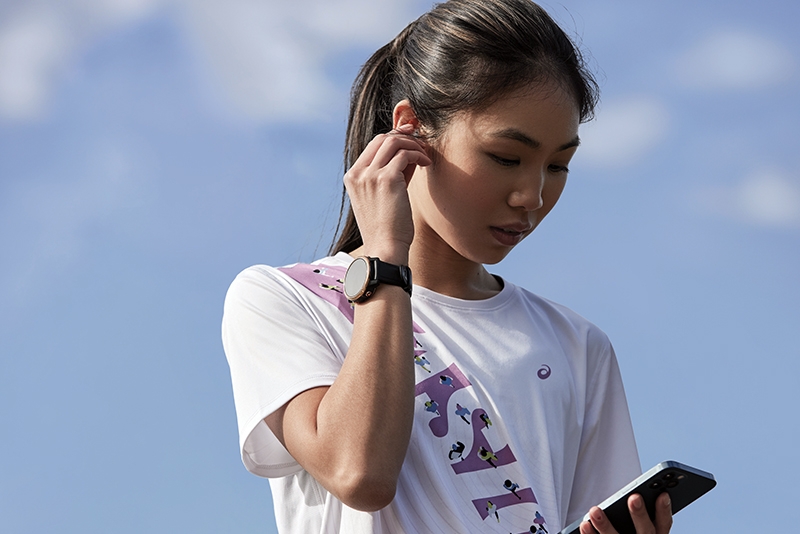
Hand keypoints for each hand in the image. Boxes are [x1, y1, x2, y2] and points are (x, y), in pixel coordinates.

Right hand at [343, 123, 430, 263]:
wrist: (385, 249)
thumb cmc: (387, 228)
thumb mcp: (382, 197)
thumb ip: (390, 174)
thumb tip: (408, 154)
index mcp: (352, 177)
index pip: (373, 145)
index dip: (394, 137)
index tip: (410, 138)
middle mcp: (358, 173)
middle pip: (382, 138)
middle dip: (404, 136)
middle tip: (421, 142)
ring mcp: (370, 175)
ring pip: (394, 142)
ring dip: (413, 144)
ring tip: (424, 155)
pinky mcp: (387, 179)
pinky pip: (405, 155)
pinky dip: (419, 155)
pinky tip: (426, 164)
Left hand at [579, 493, 671, 533]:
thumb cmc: (632, 533)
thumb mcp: (642, 528)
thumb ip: (640, 516)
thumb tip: (634, 495)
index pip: (664, 524)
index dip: (664, 511)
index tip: (662, 495)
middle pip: (646, 532)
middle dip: (640, 515)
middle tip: (634, 498)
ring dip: (606, 525)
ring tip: (595, 511)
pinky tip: (585, 524)